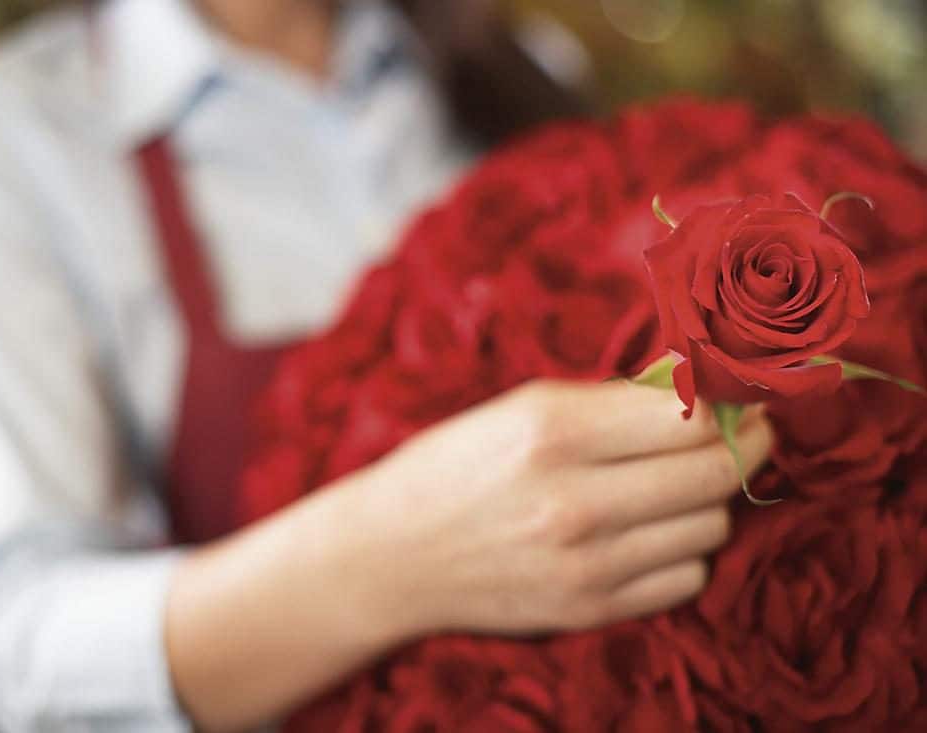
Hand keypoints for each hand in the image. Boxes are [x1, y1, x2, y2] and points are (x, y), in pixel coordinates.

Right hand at [348, 379, 772, 636]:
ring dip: (705, 501)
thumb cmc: (456, 465)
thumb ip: (616, 397)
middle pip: (715, 472)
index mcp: (553, 432)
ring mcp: (585, 565)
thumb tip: (703, 381)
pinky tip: (650, 532)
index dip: (729, 401)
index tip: (736, 396)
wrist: (392, 555)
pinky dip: (682, 551)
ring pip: (711, 527)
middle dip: (741, 446)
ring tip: (674, 485)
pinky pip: (687, 578)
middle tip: (740, 434)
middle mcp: (574, 501)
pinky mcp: (589, 611)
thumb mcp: (523, 408)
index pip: (692, 415)